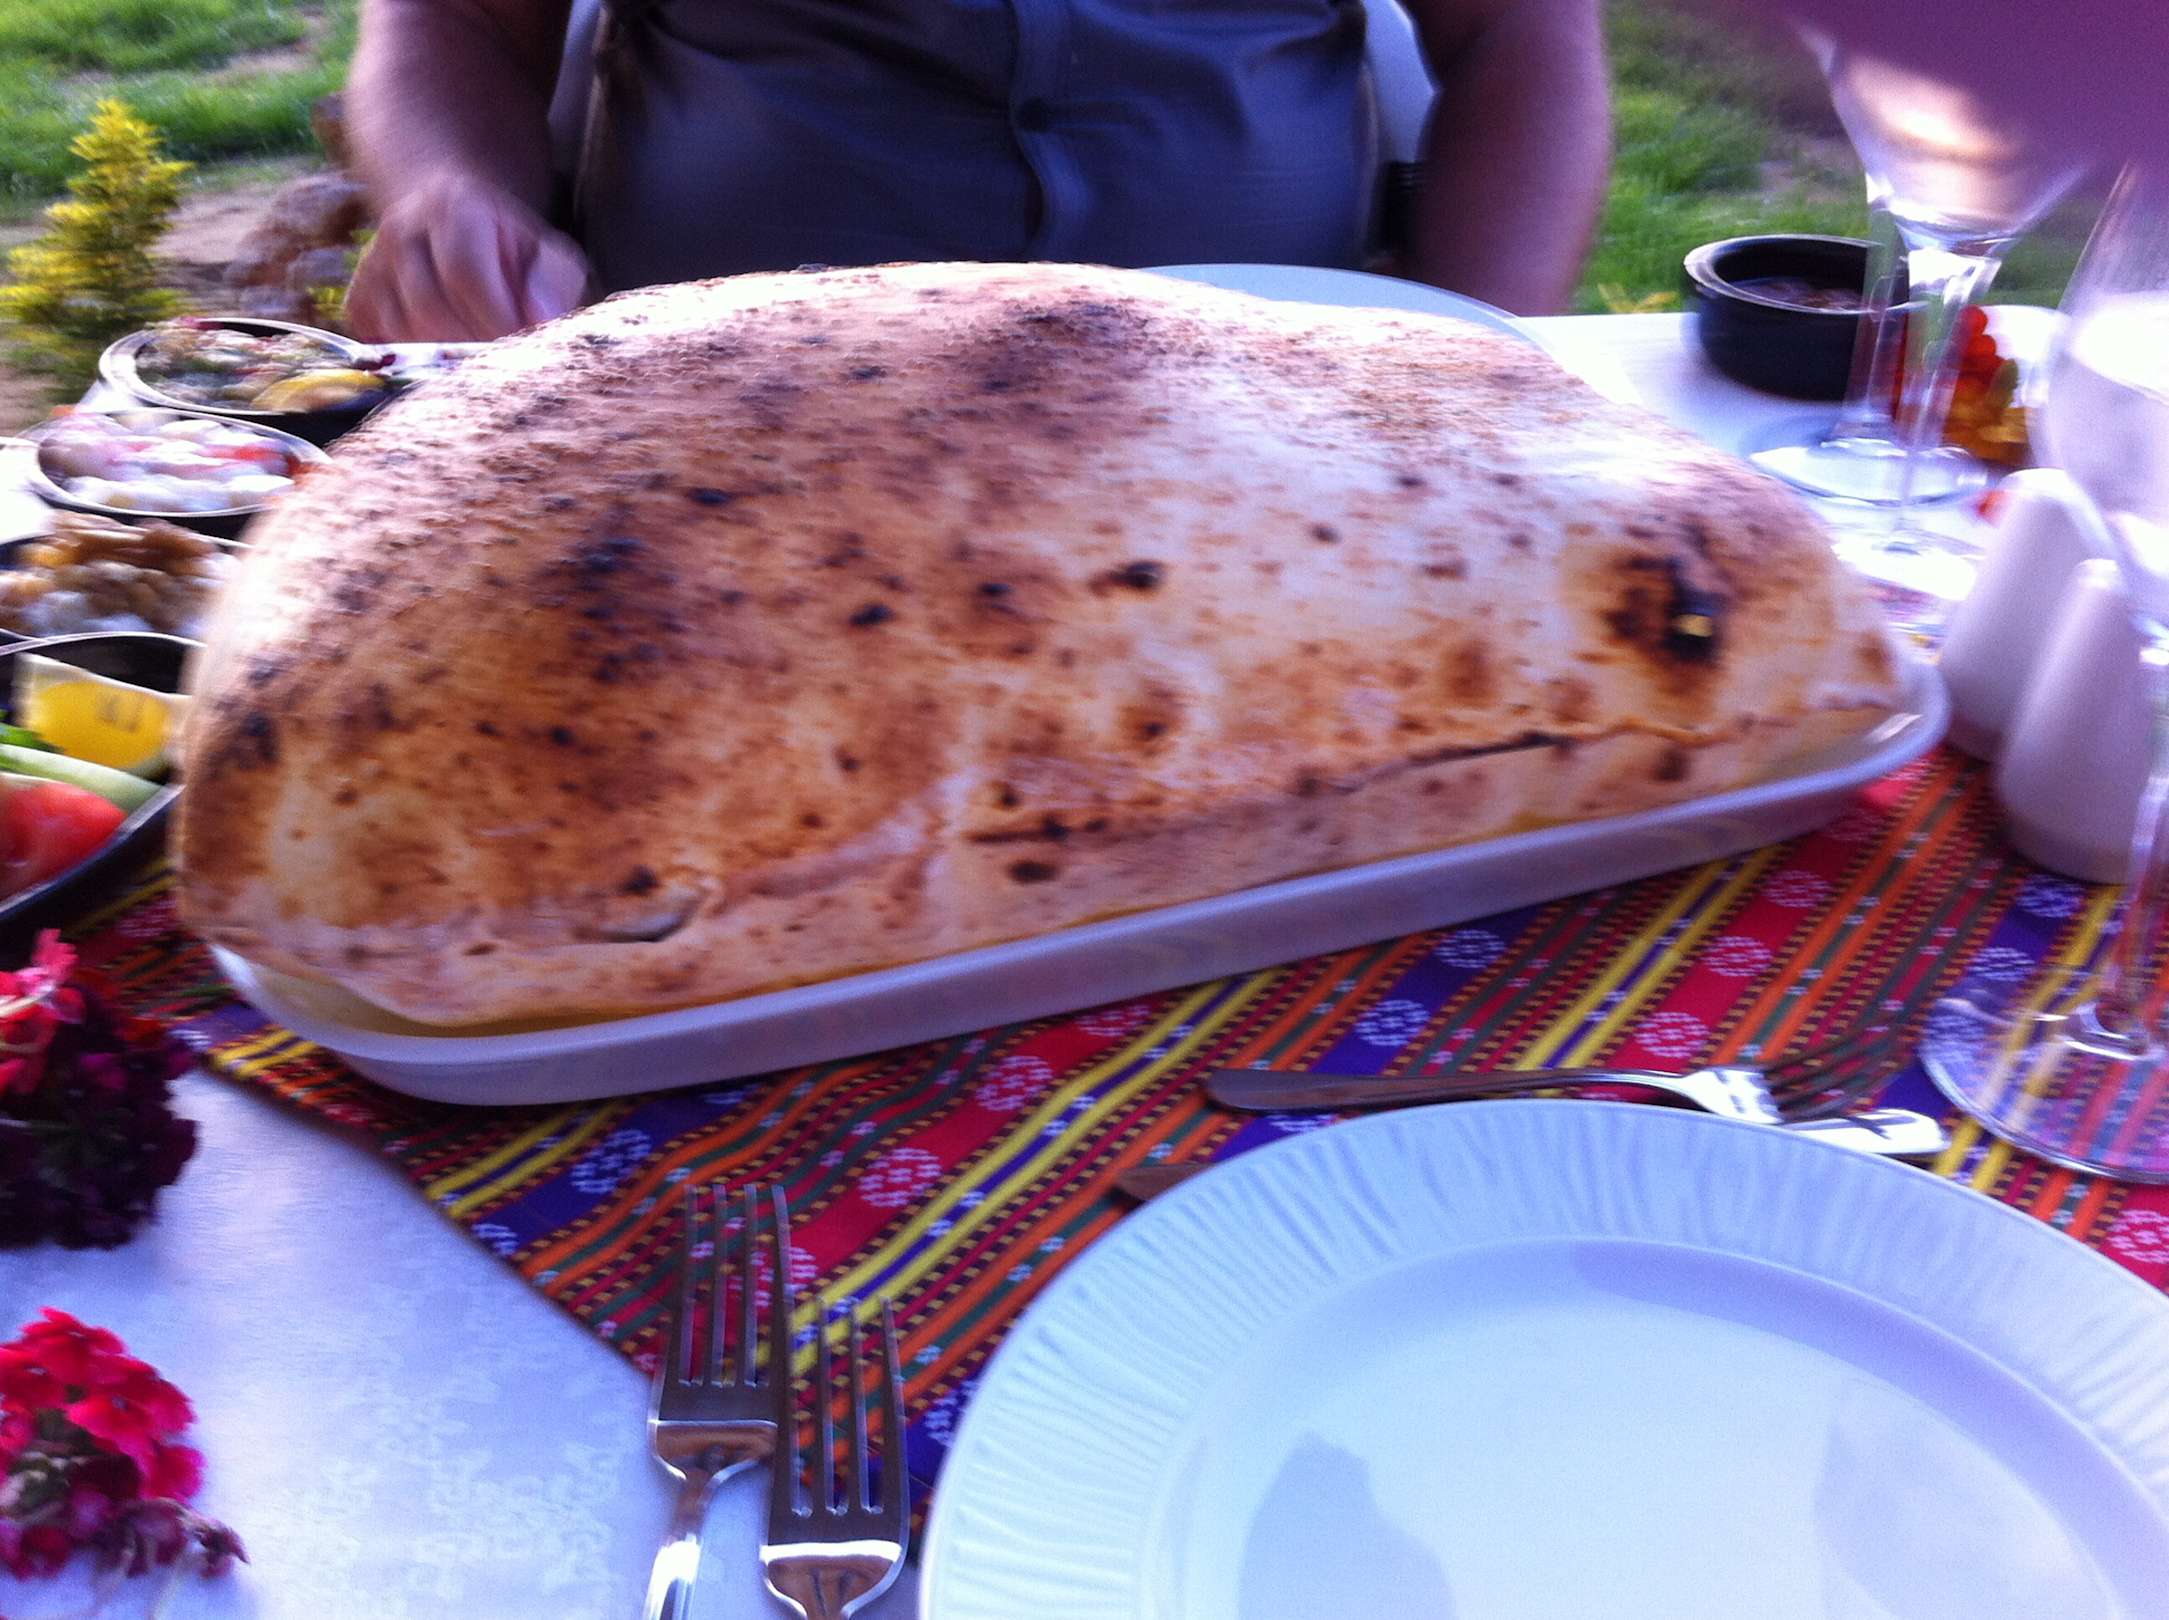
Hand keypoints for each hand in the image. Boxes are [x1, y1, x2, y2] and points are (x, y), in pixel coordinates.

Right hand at [346, 172, 589, 341]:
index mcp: (453, 207)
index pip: (466, 273)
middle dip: (475, 344)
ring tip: (480, 355)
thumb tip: (541, 315)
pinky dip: (417, 360)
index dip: (497, 319)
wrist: (450, 230)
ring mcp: (372, 264)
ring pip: (403, 330)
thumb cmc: (508, 250)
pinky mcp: (358, 299)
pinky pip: (382, 344)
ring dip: (447, 357)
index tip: (524, 345)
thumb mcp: (544, 252)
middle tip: (504, 359)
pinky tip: (446, 353)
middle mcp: (401, 228)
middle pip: (431, 308)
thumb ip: (553, 279)